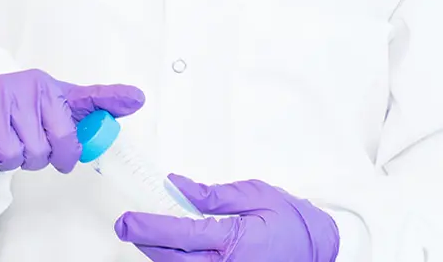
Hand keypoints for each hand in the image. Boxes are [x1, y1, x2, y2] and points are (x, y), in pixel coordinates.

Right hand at [0, 69, 143, 173]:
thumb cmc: (18, 104)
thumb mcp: (56, 100)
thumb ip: (92, 105)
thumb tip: (136, 99)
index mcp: (48, 87)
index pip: (79, 111)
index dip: (92, 121)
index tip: (118, 112)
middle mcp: (23, 90)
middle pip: (44, 149)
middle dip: (38, 156)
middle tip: (29, 145)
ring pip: (15, 157)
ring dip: (10, 159)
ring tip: (6, 141)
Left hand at [115, 175, 339, 261]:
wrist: (314, 246)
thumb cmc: (289, 220)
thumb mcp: (252, 195)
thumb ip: (212, 195)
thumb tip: (178, 187)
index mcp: (235, 242)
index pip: (183, 235)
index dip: (151, 226)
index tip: (128, 220)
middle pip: (173, 259)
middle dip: (146, 242)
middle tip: (127, 224)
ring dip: (159, 252)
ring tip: (145, 231)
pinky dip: (176, 261)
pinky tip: (169, 247)